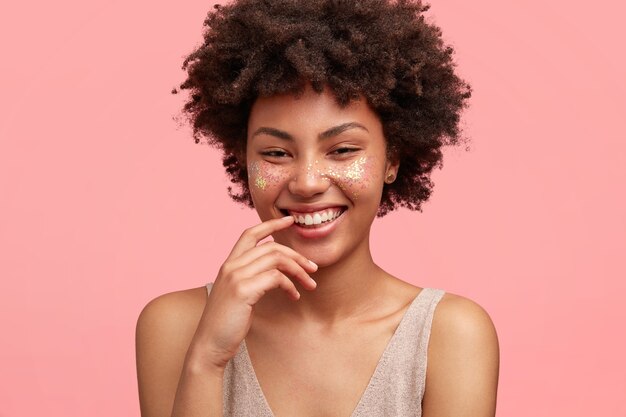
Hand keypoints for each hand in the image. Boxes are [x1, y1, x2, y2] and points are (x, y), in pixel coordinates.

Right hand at [191, 216, 316, 369]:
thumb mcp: (238, 294)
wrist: (210, 345)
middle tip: (313, 268)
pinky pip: (276, 278)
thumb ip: (251, 279)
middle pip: (270, 247)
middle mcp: (230, 266)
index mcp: (228, 265)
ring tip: (310, 284)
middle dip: (296, 255)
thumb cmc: (226, 323)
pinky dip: (290, 285)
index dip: (271, 225)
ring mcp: (235, 277)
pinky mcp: (243, 290)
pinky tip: (294, 297)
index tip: (289, 221)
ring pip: (276, 259)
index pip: (250, 234)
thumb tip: (276, 272)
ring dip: (298, 271)